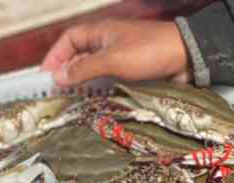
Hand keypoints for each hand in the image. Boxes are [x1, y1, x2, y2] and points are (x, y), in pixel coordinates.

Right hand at [41, 19, 191, 86]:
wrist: (186, 57)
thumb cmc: (151, 51)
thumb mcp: (113, 60)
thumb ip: (85, 68)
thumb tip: (60, 76)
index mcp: (100, 32)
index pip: (69, 39)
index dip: (56, 55)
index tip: (46, 74)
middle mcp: (108, 42)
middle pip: (78, 55)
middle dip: (66, 71)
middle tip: (57, 91)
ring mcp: (119, 56)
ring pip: (92, 68)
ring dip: (82, 81)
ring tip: (72, 97)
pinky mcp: (130, 70)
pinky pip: (107, 77)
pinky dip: (97, 87)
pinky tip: (94, 99)